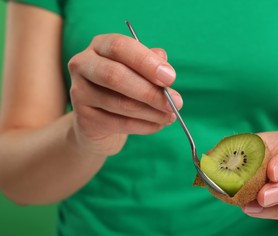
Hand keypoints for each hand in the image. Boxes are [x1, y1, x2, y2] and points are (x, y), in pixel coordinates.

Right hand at [68, 34, 182, 154]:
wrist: (99, 120)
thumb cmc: (125, 87)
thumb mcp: (139, 71)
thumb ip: (151, 65)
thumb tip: (165, 66)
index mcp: (100, 46)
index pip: (120, 47)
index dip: (146, 62)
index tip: (170, 77)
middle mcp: (83, 65)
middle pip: (115, 76)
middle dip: (150, 91)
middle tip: (176, 102)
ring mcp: (79, 92)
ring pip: (120, 103)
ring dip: (152, 112)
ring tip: (171, 116)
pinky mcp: (84, 119)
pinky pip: (120, 124)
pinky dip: (145, 126)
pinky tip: (158, 125)